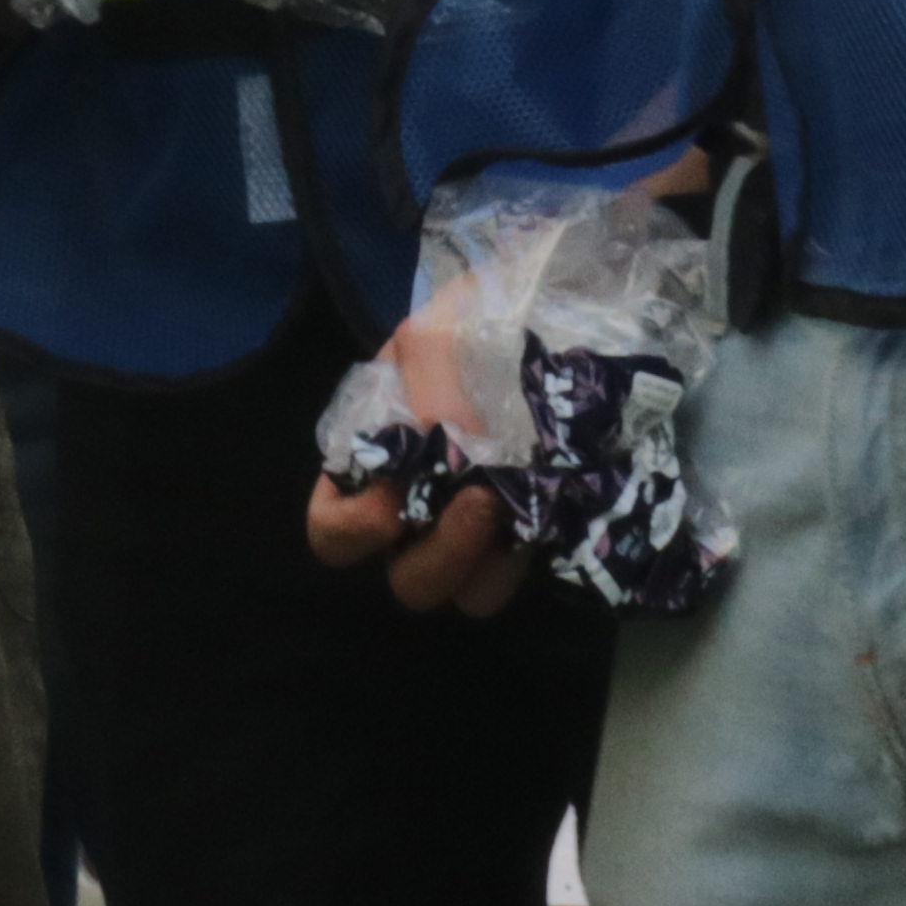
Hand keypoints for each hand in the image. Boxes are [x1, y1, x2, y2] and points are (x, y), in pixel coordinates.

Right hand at [300, 283, 537, 612]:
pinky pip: (527, 577)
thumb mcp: (438, 333)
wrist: (572, 309)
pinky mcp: (538, 538)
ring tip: (521, 510)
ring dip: (488, 566)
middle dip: (439, 556)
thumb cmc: (486, 317)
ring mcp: (482, 529)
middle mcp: (422, 507)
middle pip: (408, 582)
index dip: (352, 531)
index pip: (332, 530)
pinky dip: (530, 560)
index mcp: (377, 460)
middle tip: (480, 501)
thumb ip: (423, 384)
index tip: (391, 504)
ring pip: (468, 596)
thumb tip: (437, 443)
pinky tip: (549, 514)